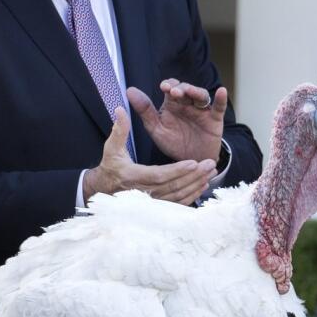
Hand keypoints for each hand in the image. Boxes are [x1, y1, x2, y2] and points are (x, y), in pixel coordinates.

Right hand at [83, 107, 215, 205]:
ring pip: (178, 196)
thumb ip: (118, 130)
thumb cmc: (111, 167)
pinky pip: (177, 203)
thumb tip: (120, 110)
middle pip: (173, 186)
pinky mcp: (157, 206)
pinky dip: (192, 194)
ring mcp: (151, 202)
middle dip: (193, 176)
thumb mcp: (111, 148)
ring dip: (196, 184)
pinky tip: (202, 185)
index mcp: (133, 177)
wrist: (105, 189)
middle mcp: (143, 193)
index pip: (158, 175)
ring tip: (210, 172)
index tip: (193, 162)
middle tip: (209, 164)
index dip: (177, 170)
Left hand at [126, 79, 225, 166]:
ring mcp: (202, 111)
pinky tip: (222, 91)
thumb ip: (145, 110)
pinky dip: (221, 99)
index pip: (171, 88)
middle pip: (186, 89)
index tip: (163, 87)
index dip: (168, 85)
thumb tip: (129, 91)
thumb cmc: (173, 143)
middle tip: (173, 91)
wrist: (191, 163)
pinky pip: (219, 107)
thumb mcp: (156, 129)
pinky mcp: (214, 120)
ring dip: (195, 91)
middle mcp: (187, 105)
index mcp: (173, 105)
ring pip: (201, 95)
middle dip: (180, 88)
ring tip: (189, 92)